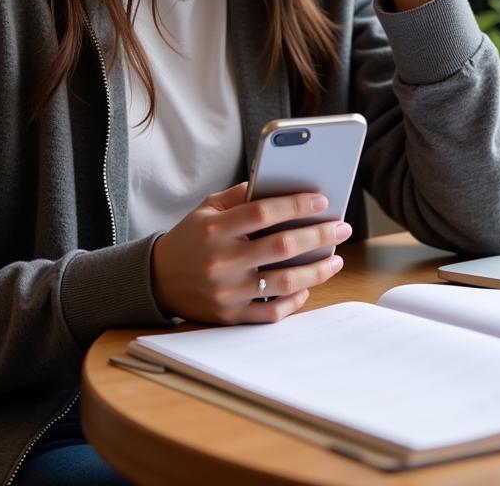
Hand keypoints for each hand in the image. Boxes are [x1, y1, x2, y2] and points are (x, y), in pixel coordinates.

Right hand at [150, 182, 351, 323]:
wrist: (157, 280)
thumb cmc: (190, 238)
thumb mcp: (207, 208)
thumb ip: (241, 195)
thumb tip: (281, 184)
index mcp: (214, 230)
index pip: (263, 213)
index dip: (296, 205)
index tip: (322, 201)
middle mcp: (221, 262)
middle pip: (281, 247)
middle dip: (318, 236)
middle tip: (342, 228)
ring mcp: (227, 292)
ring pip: (284, 282)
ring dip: (316, 270)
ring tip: (335, 259)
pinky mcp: (231, 316)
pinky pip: (272, 312)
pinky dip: (295, 300)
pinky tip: (308, 286)